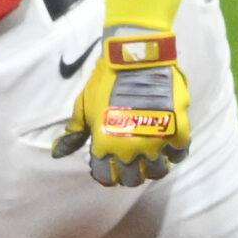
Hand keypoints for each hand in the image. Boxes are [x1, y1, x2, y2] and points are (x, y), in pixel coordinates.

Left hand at [53, 28, 191, 186]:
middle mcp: (129, 150)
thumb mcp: (84, 105)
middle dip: (131, 173)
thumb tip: (59, 152)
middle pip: (133, 179)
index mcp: (104, 145)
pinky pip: (179, 153)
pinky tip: (170, 144)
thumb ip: (75, 132)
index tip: (112, 167)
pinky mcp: (177, 131)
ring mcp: (155, 142)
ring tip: (153, 155)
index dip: (108, 174)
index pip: (106, 176)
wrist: (136, 58)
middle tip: (134, 162)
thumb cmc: (106, 80)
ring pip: (157, 171)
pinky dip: (175, 152)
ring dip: (154, 167)